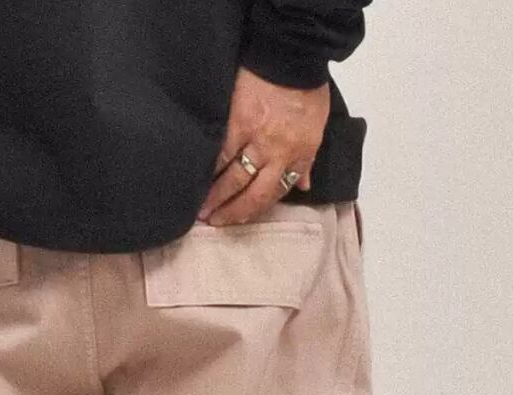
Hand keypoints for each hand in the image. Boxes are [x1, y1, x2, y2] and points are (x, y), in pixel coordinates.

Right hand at [199, 70, 328, 225]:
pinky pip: (218, 153)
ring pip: (232, 178)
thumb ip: (307, 159)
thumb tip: (303, 186)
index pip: (276, 193)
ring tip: (200, 209)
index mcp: (298, 154)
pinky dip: (207, 169)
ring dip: (215, 196)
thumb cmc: (305, 88)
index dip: (256, 209)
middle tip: (214, 222)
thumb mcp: (317, 126)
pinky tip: (196, 179)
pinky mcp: (235, 123)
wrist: (289, 53)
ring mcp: (254, 139)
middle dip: (232, 212)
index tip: (240, 219)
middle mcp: (276, 153)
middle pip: (251, 193)